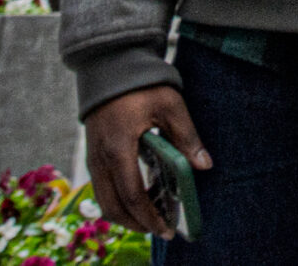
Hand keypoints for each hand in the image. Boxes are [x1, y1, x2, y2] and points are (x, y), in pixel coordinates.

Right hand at [86, 84, 207, 235]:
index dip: (149, 216)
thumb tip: (204, 166)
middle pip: (113, 206)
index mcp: (119, 149)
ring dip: (125, 215)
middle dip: (136, 223)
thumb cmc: (143, 86)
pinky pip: (101, 188)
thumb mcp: (171, 107)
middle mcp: (100, 159)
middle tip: (161, 230)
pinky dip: (117, 201)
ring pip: (104, 200)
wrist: (111, 67)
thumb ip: (187, 138)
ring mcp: (93, 158)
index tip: (166, 229)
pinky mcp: (92, 155)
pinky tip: (138, 200)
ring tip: (151, 219)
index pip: (131, 195)